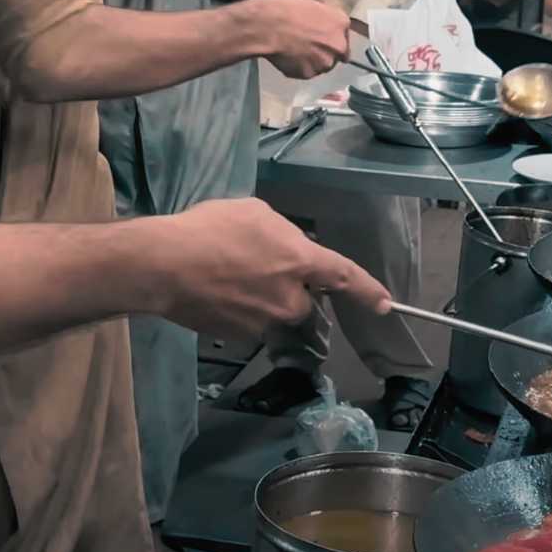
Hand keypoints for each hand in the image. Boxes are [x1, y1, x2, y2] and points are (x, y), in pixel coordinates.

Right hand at [150, 198, 390, 340]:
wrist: (165, 266)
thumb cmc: (210, 229)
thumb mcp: (254, 213)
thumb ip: (281, 234)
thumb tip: (285, 250)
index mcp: (300, 261)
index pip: (345, 277)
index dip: (368, 290)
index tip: (386, 304)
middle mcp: (290, 299)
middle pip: (304, 301)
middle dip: (290, 290)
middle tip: (257, 269)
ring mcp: (264, 323)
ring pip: (275, 314)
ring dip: (262, 300)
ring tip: (227, 278)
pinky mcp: (240, 338)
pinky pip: (250, 324)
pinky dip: (239, 311)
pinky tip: (215, 293)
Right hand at [244, 0, 352, 78]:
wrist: (266, 26)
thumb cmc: (284, 8)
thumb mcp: (309, 2)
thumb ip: (321, 16)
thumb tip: (318, 20)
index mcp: (340, 22)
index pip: (344, 35)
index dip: (330, 36)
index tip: (319, 36)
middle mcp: (338, 45)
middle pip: (337, 54)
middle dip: (325, 51)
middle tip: (306, 46)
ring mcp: (324, 62)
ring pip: (321, 65)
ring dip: (312, 61)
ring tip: (293, 52)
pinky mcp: (309, 74)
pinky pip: (305, 72)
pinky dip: (297, 68)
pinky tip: (285, 58)